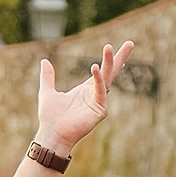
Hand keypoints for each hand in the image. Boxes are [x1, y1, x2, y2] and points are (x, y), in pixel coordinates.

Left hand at [34, 39, 133, 158]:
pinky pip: (100, 91)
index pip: (101, 72)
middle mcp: (94, 94)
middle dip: (119, 58)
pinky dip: (98, 80)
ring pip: (107, 78)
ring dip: (109, 62)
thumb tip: (44, 61)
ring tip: (109, 47)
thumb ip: (48, 77)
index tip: (115, 49)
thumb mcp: (47, 91)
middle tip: (130, 43)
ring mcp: (99, 102)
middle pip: (110, 72)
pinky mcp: (100, 111)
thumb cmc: (50, 117)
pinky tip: (95, 68)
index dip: (109, 61)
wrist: (51, 133)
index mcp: (85, 90)